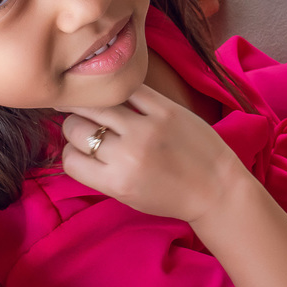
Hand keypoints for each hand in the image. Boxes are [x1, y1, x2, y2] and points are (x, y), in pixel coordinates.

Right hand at [60, 85, 245, 221]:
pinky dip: (121, 91)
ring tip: (94, 105)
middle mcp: (128, 155)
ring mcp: (148, 129)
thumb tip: (74, 143)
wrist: (217, 189)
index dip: (72, 151)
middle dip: (75, 126)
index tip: (81, 149)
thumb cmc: (171, 197)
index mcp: (116, 182)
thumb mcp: (127, 196)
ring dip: (90, 105)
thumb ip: (101, 173)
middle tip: (85, 124)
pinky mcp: (167, 109)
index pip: (70, 158)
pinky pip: (130, 89)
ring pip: (96, 105)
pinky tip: (119, 94)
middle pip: (76, 128)